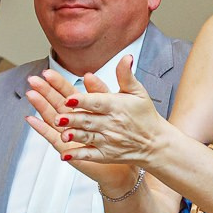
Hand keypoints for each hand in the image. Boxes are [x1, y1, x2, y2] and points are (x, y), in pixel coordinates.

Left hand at [24, 56, 163, 187]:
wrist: (155, 143)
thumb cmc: (144, 115)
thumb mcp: (138, 92)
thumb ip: (126, 75)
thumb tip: (126, 57)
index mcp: (116, 106)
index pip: (97, 102)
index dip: (83, 100)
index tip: (69, 98)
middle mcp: (111, 124)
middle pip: (88, 120)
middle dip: (72, 119)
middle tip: (57, 117)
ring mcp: (108, 140)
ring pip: (87, 137)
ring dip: (73, 136)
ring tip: (62, 134)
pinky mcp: (106, 154)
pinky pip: (90, 155)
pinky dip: (78, 155)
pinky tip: (65, 154)